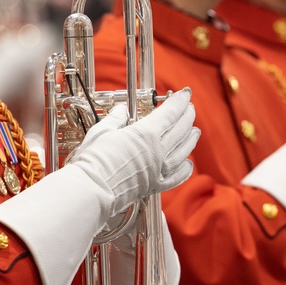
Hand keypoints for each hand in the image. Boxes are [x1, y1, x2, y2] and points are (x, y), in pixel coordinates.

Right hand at [68, 88, 199, 215]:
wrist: (91, 191)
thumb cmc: (93, 161)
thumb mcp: (102, 131)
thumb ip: (115, 119)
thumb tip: (121, 111)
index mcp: (145, 134)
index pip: (170, 113)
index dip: (180, 101)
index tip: (185, 93)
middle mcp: (157, 152)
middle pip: (181, 130)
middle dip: (187, 116)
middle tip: (190, 108)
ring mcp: (158, 170)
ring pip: (183, 152)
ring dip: (191, 139)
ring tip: (195, 131)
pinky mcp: (154, 186)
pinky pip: (176, 177)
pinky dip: (185, 169)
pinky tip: (188, 164)